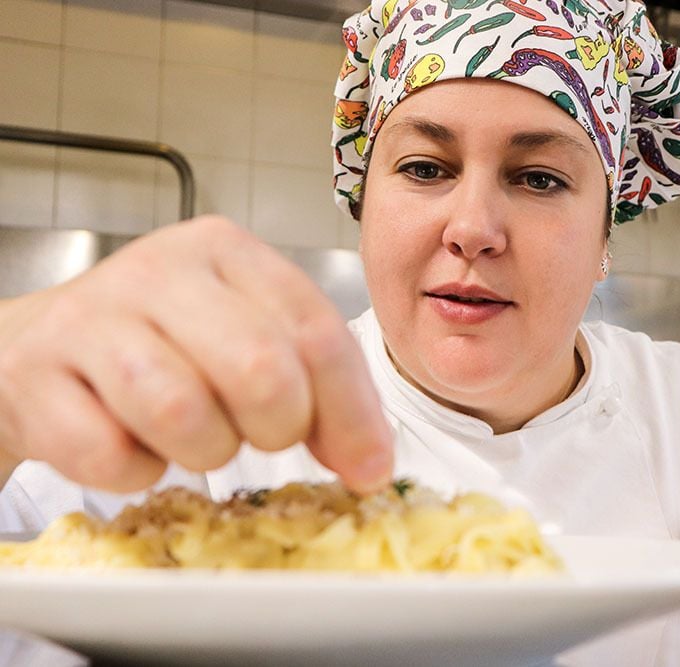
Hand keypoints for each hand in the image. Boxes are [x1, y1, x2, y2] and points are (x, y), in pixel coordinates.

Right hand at [0, 216, 392, 493]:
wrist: (40, 345)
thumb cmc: (162, 344)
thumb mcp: (247, 339)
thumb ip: (318, 388)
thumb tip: (370, 462)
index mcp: (227, 251)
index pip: (318, 332)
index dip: (352, 411)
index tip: (369, 467)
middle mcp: (160, 271)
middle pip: (261, 369)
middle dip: (278, 427)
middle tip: (262, 435)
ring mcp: (92, 319)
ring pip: (182, 411)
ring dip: (204, 450)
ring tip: (195, 435)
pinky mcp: (36, 375)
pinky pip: (109, 453)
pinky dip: (135, 471)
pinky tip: (134, 444)